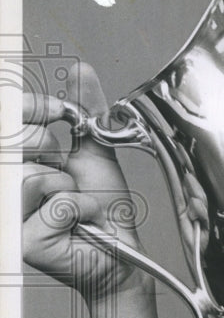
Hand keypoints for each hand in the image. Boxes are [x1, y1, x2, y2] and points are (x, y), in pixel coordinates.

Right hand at [21, 62, 150, 301]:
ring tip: (74, 205)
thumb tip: (79, 68)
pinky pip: (57, 205)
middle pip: (16, 146)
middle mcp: (5, 188)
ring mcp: (8, 218)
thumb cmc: (101, 208)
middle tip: (67, 172)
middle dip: (52, 151)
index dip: (29, 109)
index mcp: (13, 163)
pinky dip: (80, 210)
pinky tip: (77, 224)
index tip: (57, 113)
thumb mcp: (93, 149)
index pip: (6, 121)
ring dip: (69, 188)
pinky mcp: (23, 243)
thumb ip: (83, 109)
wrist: (119, 250)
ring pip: (36, 177)